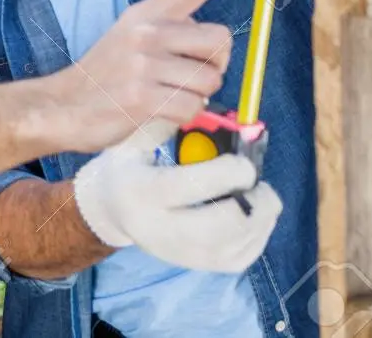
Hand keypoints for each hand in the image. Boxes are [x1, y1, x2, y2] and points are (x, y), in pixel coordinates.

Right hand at [54, 0, 261, 152]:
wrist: (63, 106)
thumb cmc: (105, 76)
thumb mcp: (130, 39)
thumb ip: (169, 34)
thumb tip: (216, 47)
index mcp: (145, 13)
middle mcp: (146, 32)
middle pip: (220, 40)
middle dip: (215, 64)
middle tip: (188, 75)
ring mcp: (144, 64)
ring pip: (210, 80)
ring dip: (198, 95)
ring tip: (167, 94)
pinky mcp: (143, 96)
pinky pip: (193, 107)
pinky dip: (183, 116)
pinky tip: (158, 111)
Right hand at [73, 120, 281, 272]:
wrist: (110, 210)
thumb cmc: (127, 166)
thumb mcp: (133, 140)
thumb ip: (166, 123)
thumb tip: (205, 105)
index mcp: (142, 193)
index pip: (189, 187)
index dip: (226, 173)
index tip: (243, 161)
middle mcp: (158, 230)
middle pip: (220, 226)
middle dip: (252, 203)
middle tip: (258, 182)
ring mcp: (180, 254)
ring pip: (237, 245)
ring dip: (261, 217)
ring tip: (259, 194)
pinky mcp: (197, 265)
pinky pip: (241, 258)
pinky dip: (258, 235)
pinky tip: (255, 214)